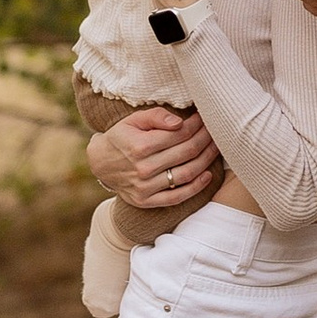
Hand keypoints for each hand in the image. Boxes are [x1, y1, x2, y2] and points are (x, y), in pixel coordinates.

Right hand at [84, 109, 224, 210]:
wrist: (100, 163)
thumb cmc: (122, 137)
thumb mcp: (133, 120)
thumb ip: (156, 117)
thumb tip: (180, 123)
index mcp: (139, 146)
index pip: (180, 134)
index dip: (197, 125)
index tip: (205, 119)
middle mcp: (143, 168)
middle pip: (186, 153)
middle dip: (205, 139)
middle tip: (215, 131)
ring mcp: (145, 187)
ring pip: (186, 174)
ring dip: (206, 160)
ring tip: (216, 149)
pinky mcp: (147, 201)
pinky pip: (177, 196)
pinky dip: (196, 187)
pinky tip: (208, 175)